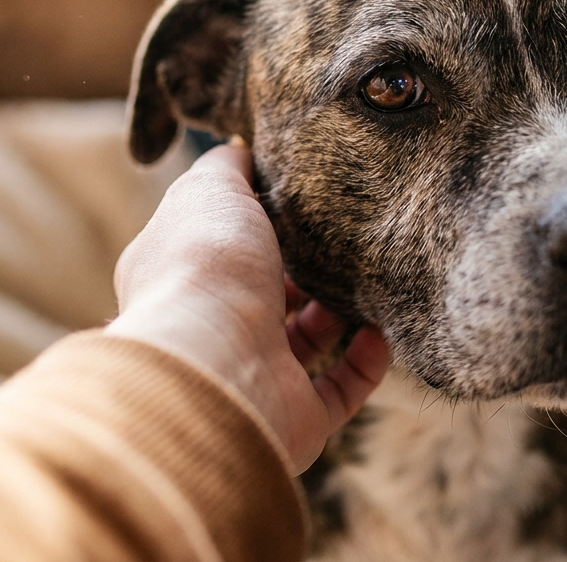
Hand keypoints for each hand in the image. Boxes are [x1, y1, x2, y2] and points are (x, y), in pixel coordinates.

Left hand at [106, 144, 388, 473]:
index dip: (259, 224)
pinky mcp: (295, 417)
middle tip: (345, 238)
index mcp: (184, 277)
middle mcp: (215, 328)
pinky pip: (342, 388)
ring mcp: (255, 375)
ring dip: (341, 312)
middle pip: (268, 296)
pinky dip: (368, 359)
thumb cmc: (205, 268)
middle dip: (307, 270)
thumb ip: (227, 166)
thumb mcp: (210, 189)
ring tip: (372, 278)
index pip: (222, 247)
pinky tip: (383, 328)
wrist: (215, 362)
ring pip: (306, 342)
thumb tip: (242, 148)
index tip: (302, 200)